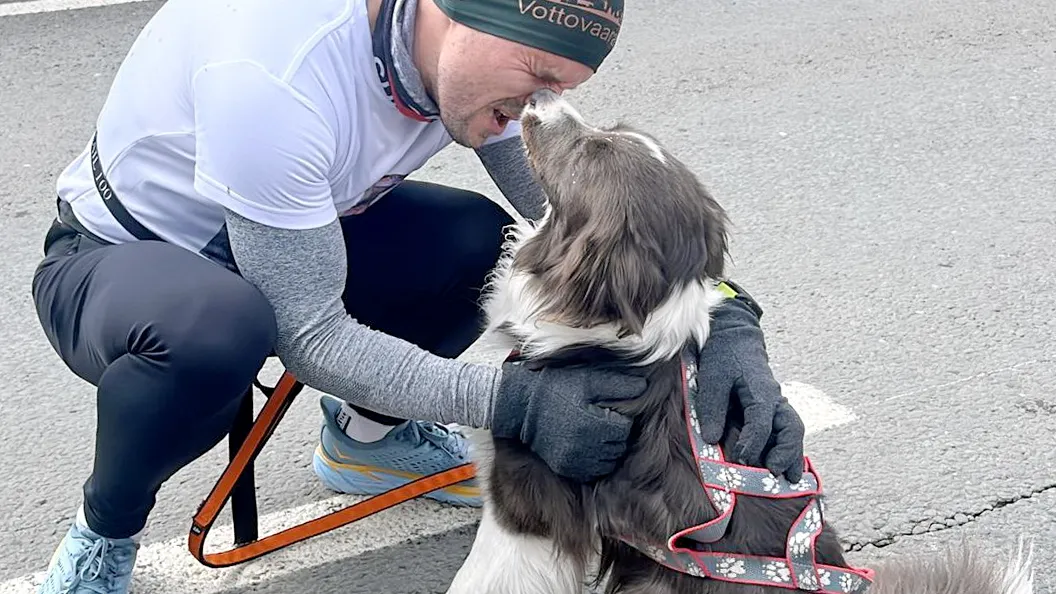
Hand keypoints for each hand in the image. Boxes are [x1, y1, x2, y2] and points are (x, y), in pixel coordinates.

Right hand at [491, 361, 647, 481]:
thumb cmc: (556, 387)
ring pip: (607, 462)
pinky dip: (593, 462)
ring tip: (596, 434)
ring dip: (607, 450)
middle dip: (616, 434)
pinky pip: (590, 472)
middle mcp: (586, 446)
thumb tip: (643, 387)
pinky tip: (586, 446)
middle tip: (603, 421)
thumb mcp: (587, 379)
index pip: (625, 428)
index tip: (609, 411)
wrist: (521, 405)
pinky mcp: (564, 467)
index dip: (621, 418)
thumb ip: (617, 384)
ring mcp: (574, 459)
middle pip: (618, 447)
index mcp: (594, 423)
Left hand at [693, 289, 805, 481]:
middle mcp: (774, 400)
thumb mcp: (712, 378)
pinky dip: (788, 450)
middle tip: (775, 472)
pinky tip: (785, 468)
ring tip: (791, 480)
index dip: (752, 443)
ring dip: (793, 455)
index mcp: (760, 391)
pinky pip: (786, 432)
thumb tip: (712, 438)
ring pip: (793, 432)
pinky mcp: (772, 411)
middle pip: (791, 429)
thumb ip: (712, 407)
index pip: (761, 422)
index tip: (740, 460)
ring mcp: (776, 406)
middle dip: (786, 453)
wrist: (733, 338)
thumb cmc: (723, 357)